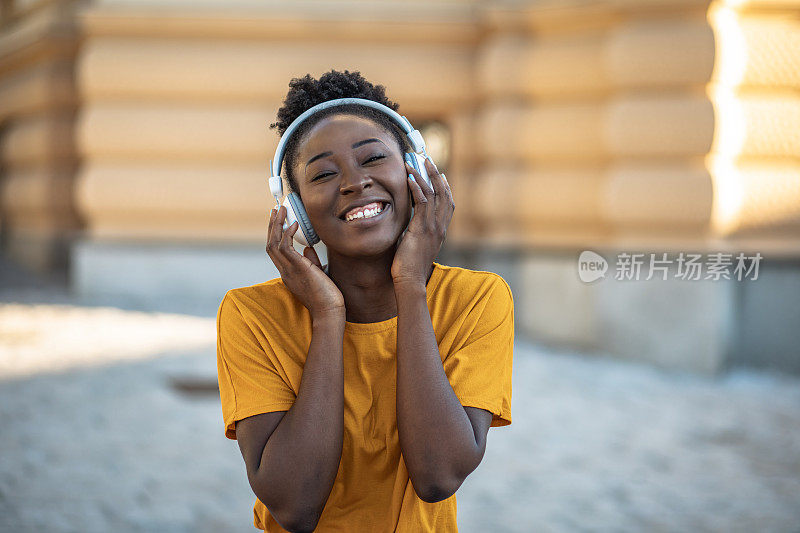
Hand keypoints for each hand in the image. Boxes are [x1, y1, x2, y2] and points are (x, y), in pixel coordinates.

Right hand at [267, 205, 344, 317]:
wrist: (329, 311)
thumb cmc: (327, 296)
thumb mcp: (317, 275)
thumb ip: (311, 261)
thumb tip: (308, 248)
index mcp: (288, 273)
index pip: (275, 251)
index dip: (275, 234)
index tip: (278, 220)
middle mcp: (285, 271)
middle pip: (270, 244)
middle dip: (272, 225)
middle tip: (276, 210)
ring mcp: (288, 270)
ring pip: (273, 243)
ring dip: (276, 225)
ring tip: (282, 210)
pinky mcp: (296, 268)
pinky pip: (285, 247)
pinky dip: (287, 233)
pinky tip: (294, 224)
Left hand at [391, 156, 453, 285]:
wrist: (410, 280)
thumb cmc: (409, 266)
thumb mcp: (415, 245)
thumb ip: (415, 232)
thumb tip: (406, 225)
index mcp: (440, 231)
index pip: (448, 203)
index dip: (444, 186)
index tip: (438, 173)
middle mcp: (440, 227)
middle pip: (444, 194)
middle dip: (436, 174)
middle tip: (427, 160)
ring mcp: (432, 227)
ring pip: (433, 195)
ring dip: (423, 176)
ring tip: (416, 162)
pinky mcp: (421, 228)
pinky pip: (422, 202)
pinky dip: (416, 188)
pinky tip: (409, 178)